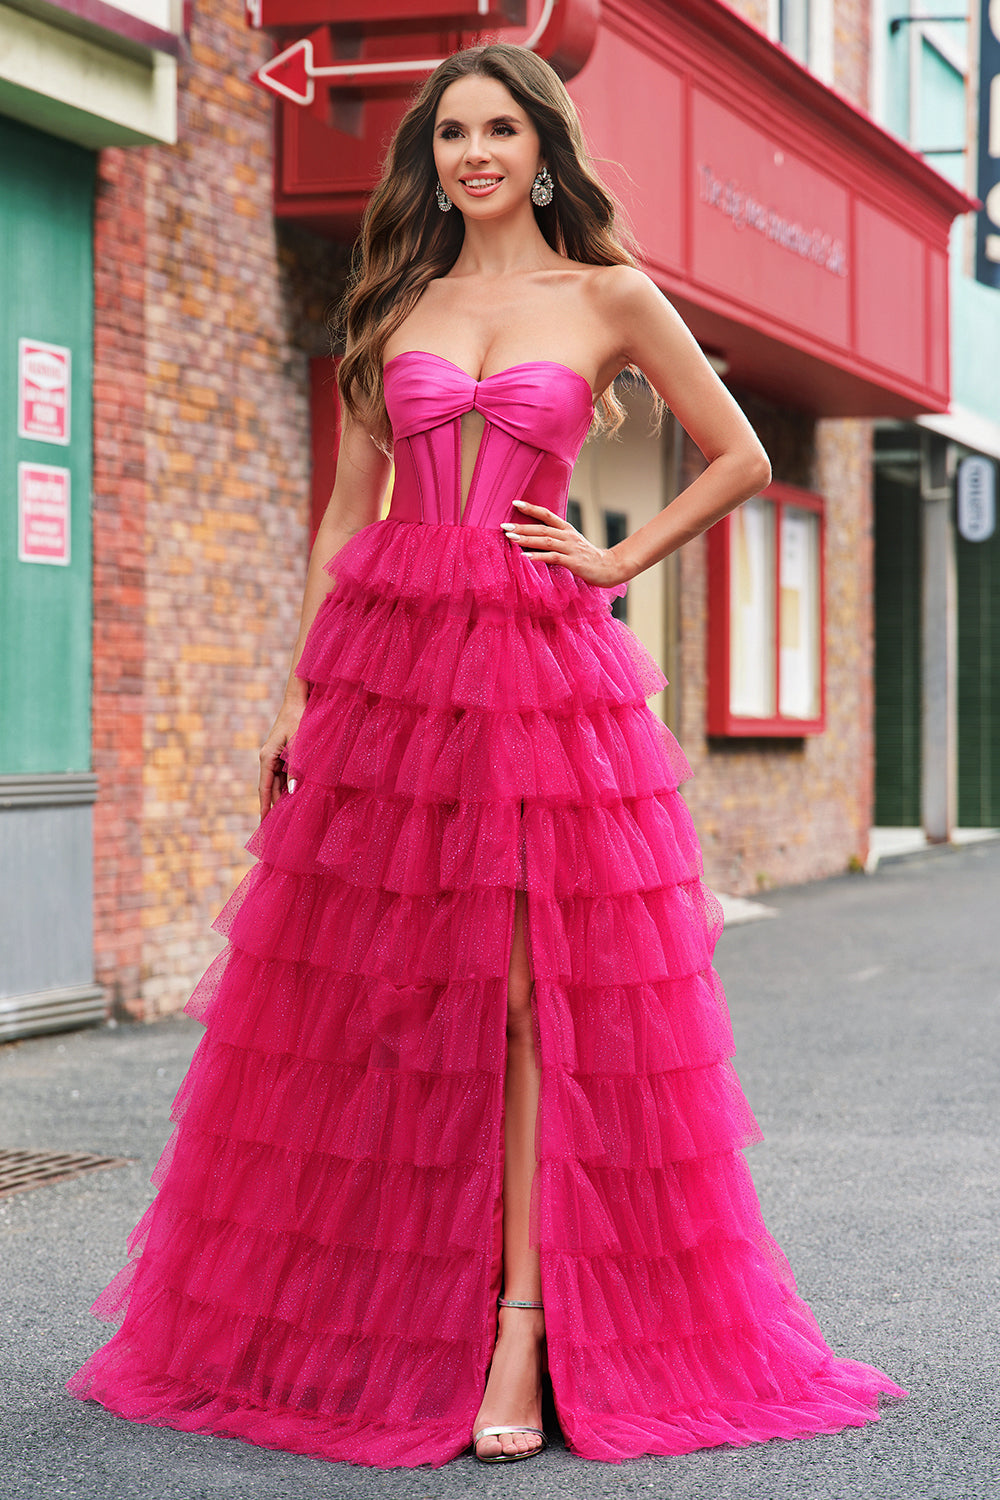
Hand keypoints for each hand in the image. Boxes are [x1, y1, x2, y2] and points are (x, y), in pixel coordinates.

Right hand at [258, 698, 306, 820]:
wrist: (299, 699)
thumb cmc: (299, 719)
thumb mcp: (299, 744)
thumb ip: (296, 767)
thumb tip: (293, 790)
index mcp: (267, 757)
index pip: (264, 788)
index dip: (264, 807)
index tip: (263, 824)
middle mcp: (268, 758)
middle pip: (271, 788)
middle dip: (274, 806)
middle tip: (277, 827)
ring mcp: (276, 756)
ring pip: (279, 782)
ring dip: (283, 797)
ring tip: (287, 816)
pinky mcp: (284, 753)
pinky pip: (285, 774)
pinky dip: (290, 786)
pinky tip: (296, 797)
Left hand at [501, 501, 627, 586]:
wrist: (609, 567)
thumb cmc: (586, 557)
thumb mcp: (570, 543)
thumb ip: (554, 540)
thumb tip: (532, 538)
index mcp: (566, 529)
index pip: (547, 514)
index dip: (531, 508)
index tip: (515, 503)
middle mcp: (568, 535)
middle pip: (542, 528)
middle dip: (522, 526)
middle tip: (504, 526)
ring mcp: (571, 548)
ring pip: (546, 541)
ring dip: (527, 539)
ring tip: (510, 538)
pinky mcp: (573, 562)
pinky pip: (553, 557)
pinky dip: (539, 556)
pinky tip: (526, 557)